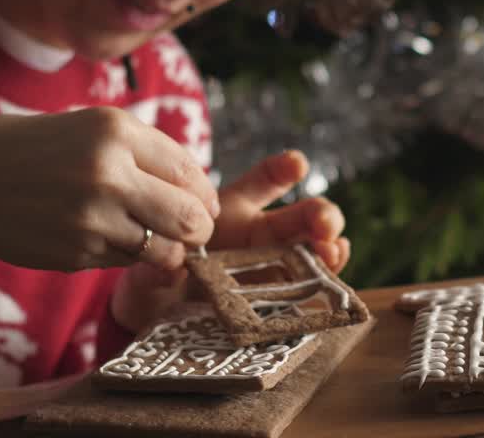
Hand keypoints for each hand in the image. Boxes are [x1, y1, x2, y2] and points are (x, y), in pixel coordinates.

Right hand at [0, 107, 218, 272]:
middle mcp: (109, 173)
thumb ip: (148, 154)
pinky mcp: (77, 253)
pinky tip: (105, 239)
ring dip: (167, 250)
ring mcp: (93, 217)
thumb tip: (202, 194)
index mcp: (117, 131)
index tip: (204, 206)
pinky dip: (127, 256)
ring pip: (163, 249)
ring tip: (152, 240)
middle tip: (194, 233)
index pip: (190, 172)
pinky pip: (126, 262)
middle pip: (189, 217)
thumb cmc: (38, 150)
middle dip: (199, 230)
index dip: (205, 196)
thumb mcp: (92, 130)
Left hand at [109, 150, 349, 331]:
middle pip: (299, 217)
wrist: (155, 319)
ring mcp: (275, 268)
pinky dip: (328, 280)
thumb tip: (165, 269)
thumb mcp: (148, 269)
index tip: (297, 164)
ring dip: (328, 245)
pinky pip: (312, 289)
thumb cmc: (154, 279)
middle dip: (318, 214)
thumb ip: (154, 268)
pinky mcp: (281, 300)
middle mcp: (260, 236)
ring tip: (333, 248)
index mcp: (232, 212)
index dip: (282, 170)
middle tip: (323, 222)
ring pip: (313, 249)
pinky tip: (335, 274)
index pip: (262, 182)